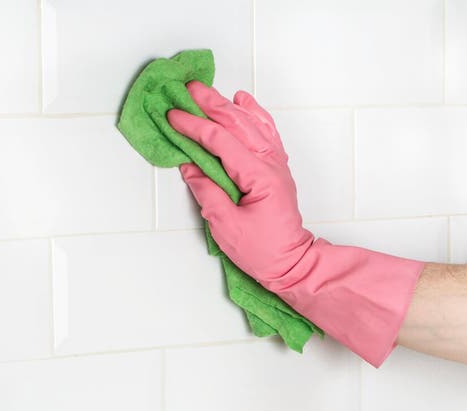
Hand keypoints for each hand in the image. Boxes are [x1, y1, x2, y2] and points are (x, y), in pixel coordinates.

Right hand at [167, 82, 312, 289]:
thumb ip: (207, 194)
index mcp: (259, 177)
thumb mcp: (227, 228)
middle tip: (187, 90)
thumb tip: (190, 168)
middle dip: (210, 105)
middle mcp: (271, 164)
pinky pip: (265, 132)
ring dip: (227, 105)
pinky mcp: (276, 168)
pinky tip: (242, 102)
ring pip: (251, 123)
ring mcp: (276, 164)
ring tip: (207, 92)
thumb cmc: (263, 252)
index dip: (195, 127)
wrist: (292, 264)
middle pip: (238, 124)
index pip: (221, 142)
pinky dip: (253, 114)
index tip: (173, 116)